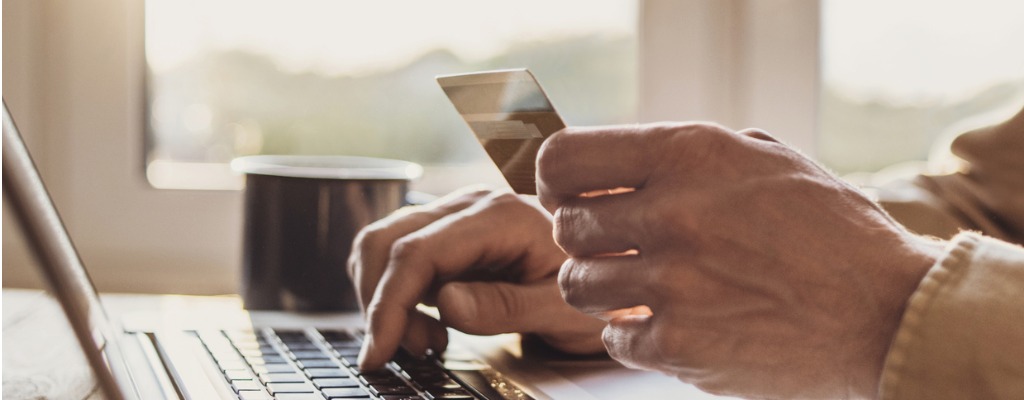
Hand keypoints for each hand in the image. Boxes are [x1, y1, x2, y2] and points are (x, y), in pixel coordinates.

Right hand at [349, 187, 604, 369]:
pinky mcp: (450, 236)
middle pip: (385, 240)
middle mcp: (470, 206)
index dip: (387, 304)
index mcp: (499, 217)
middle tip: (412, 352)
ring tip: (427, 341)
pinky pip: (398, 256)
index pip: (416, 252)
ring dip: (385, 298)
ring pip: (382, 244)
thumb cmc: (598, 297)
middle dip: (380, 303)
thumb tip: (444, 303)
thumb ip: (504, 307)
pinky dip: (395, 294)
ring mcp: (456, 217)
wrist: (619, 277)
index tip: (378, 352)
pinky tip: (431, 326)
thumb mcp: (564, 313)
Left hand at [537, 123, 942, 398]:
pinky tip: (671, 322)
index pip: (564, 160)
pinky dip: (634, 334)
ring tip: (642, 288)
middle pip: (564, 227)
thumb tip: (617, 166)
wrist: (886, 311)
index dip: (557, 181)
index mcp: (689, 156)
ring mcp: (672, 283)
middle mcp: (672, 214)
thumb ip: (685, 156)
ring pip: (577, 286)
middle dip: (585, 239)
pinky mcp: (679, 344)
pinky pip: (613, 338)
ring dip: (601, 288)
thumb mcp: (764, 159)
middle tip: (616, 248)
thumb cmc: (832, 233)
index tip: (569, 195)